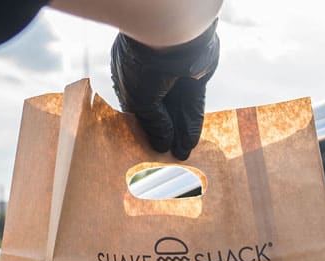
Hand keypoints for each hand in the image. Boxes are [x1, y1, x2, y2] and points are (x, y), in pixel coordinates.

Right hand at [111, 19, 218, 159]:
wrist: (169, 38)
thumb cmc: (143, 65)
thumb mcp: (140, 100)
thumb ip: (153, 123)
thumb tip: (162, 145)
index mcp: (130, 75)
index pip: (138, 107)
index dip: (144, 129)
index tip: (147, 148)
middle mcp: (152, 76)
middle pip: (160, 111)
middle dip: (164, 134)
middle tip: (167, 158)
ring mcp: (174, 76)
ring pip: (177, 110)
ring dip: (179, 133)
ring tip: (181, 156)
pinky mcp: (195, 78)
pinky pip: (193, 105)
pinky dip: (191, 123)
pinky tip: (190, 142)